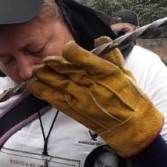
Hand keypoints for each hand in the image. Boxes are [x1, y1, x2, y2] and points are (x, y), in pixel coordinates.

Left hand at [29, 37, 163, 156]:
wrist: (130, 126)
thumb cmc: (131, 98)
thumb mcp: (126, 72)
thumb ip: (111, 55)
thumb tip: (99, 39)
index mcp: (105, 72)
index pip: (81, 57)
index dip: (71, 50)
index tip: (68, 48)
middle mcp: (90, 84)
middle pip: (65, 70)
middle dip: (52, 63)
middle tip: (45, 60)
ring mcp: (80, 99)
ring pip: (56, 83)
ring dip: (43, 76)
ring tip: (36, 70)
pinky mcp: (74, 110)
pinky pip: (54, 99)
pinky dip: (43, 92)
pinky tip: (35, 85)